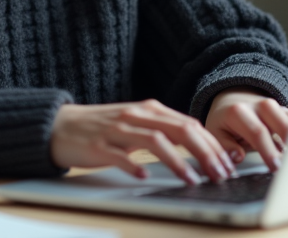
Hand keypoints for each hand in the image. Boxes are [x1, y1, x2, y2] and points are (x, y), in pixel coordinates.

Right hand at [50, 99, 234, 184]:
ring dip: (177, 161)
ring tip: (192, 179)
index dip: (211, 144)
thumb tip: (199, 149)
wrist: (60, 125)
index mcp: (149, 109)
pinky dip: (133, 165)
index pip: (189, 124)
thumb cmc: (103, 128)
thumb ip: (163, 131)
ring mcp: (117, 129)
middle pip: (178, 129)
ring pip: (154, 140)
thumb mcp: (137, 123)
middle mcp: (136, 115)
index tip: (227, 163)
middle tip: (219, 174)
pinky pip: (119, 155)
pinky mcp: (98, 145)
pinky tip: (144, 177)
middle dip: (204, 153)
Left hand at [205, 87, 287, 171]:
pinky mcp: (285, 111)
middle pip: (282, 124)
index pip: (257, 132)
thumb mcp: (215, 132)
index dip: (268, 151)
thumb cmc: (224, 121)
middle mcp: (260, 106)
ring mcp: (275, 107)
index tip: (276, 167)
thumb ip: (225, 146)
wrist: (231, 99)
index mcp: (239, 112)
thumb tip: (238, 157)